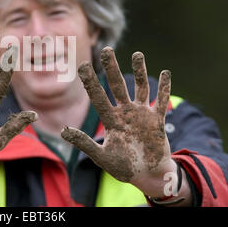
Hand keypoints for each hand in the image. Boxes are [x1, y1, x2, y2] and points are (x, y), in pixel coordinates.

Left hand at [61, 47, 173, 194]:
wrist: (149, 176)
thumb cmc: (125, 168)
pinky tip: (165, 72)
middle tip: (107, 50)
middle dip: (112, 68)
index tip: (83, 66)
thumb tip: (62, 131)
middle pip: (117, 85)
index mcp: (110, 120)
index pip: (98, 97)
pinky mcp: (157, 120)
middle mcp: (124, 113)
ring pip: (140, 87)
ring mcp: (141, 115)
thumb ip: (84, 143)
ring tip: (137, 54)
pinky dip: (164, 87)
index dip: (90, 82)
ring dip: (140, 71)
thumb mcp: (102, 157)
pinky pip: (161, 101)